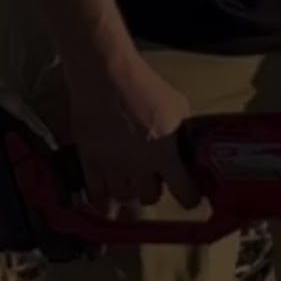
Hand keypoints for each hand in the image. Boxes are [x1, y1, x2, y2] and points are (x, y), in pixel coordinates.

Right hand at [64, 55, 201, 215]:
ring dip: (130, 193)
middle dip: (155, 190)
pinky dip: (103, 201)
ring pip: (124, 198)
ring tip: (132, 182)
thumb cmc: (145, 88)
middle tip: (154, 179)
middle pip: (150, 198)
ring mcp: (112, 167)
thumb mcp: (178, 107)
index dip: (190, 197)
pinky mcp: (89, 162)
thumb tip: (190, 145)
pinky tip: (107, 199)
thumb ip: (184, 131)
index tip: (191, 196)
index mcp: (165, 154)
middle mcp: (139, 167)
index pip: (184, 192)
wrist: (106, 78)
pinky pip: (95, 195)